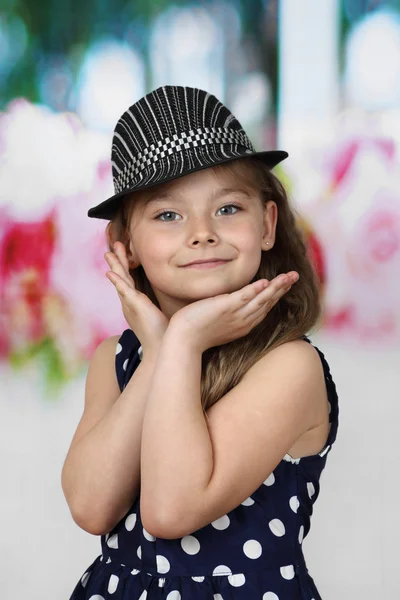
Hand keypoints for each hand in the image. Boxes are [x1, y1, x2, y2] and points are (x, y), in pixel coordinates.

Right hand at [105, 242, 168, 354]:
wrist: (160, 350)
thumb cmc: (163, 336)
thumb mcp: (161, 316)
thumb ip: (161, 308)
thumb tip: (172, 300)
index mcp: (135, 304)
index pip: (128, 281)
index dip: (125, 267)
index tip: (125, 253)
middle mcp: (129, 303)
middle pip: (121, 277)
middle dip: (118, 261)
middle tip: (114, 246)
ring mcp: (130, 304)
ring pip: (120, 280)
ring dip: (115, 265)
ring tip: (109, 252)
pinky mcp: (134, 306)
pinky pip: (123, 290)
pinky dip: (117, 281)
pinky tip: (110, 272)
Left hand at [169, 272, 299, 352]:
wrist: (183, 341)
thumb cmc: (195, 333)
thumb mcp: (218, 323)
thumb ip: (227, 313)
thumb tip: (228, 303)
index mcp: (243, 325)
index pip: (263, 308)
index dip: (275, 296)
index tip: (285, 285)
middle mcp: (243, 321)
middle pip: (267, 303)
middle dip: (282, 289)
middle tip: (295, 276)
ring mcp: (235, 315)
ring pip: (261, 300)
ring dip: (276, 287)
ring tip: (288, 276)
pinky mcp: (225, 308)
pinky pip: (244, 297)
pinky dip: (255, 290)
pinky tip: (266, 282)